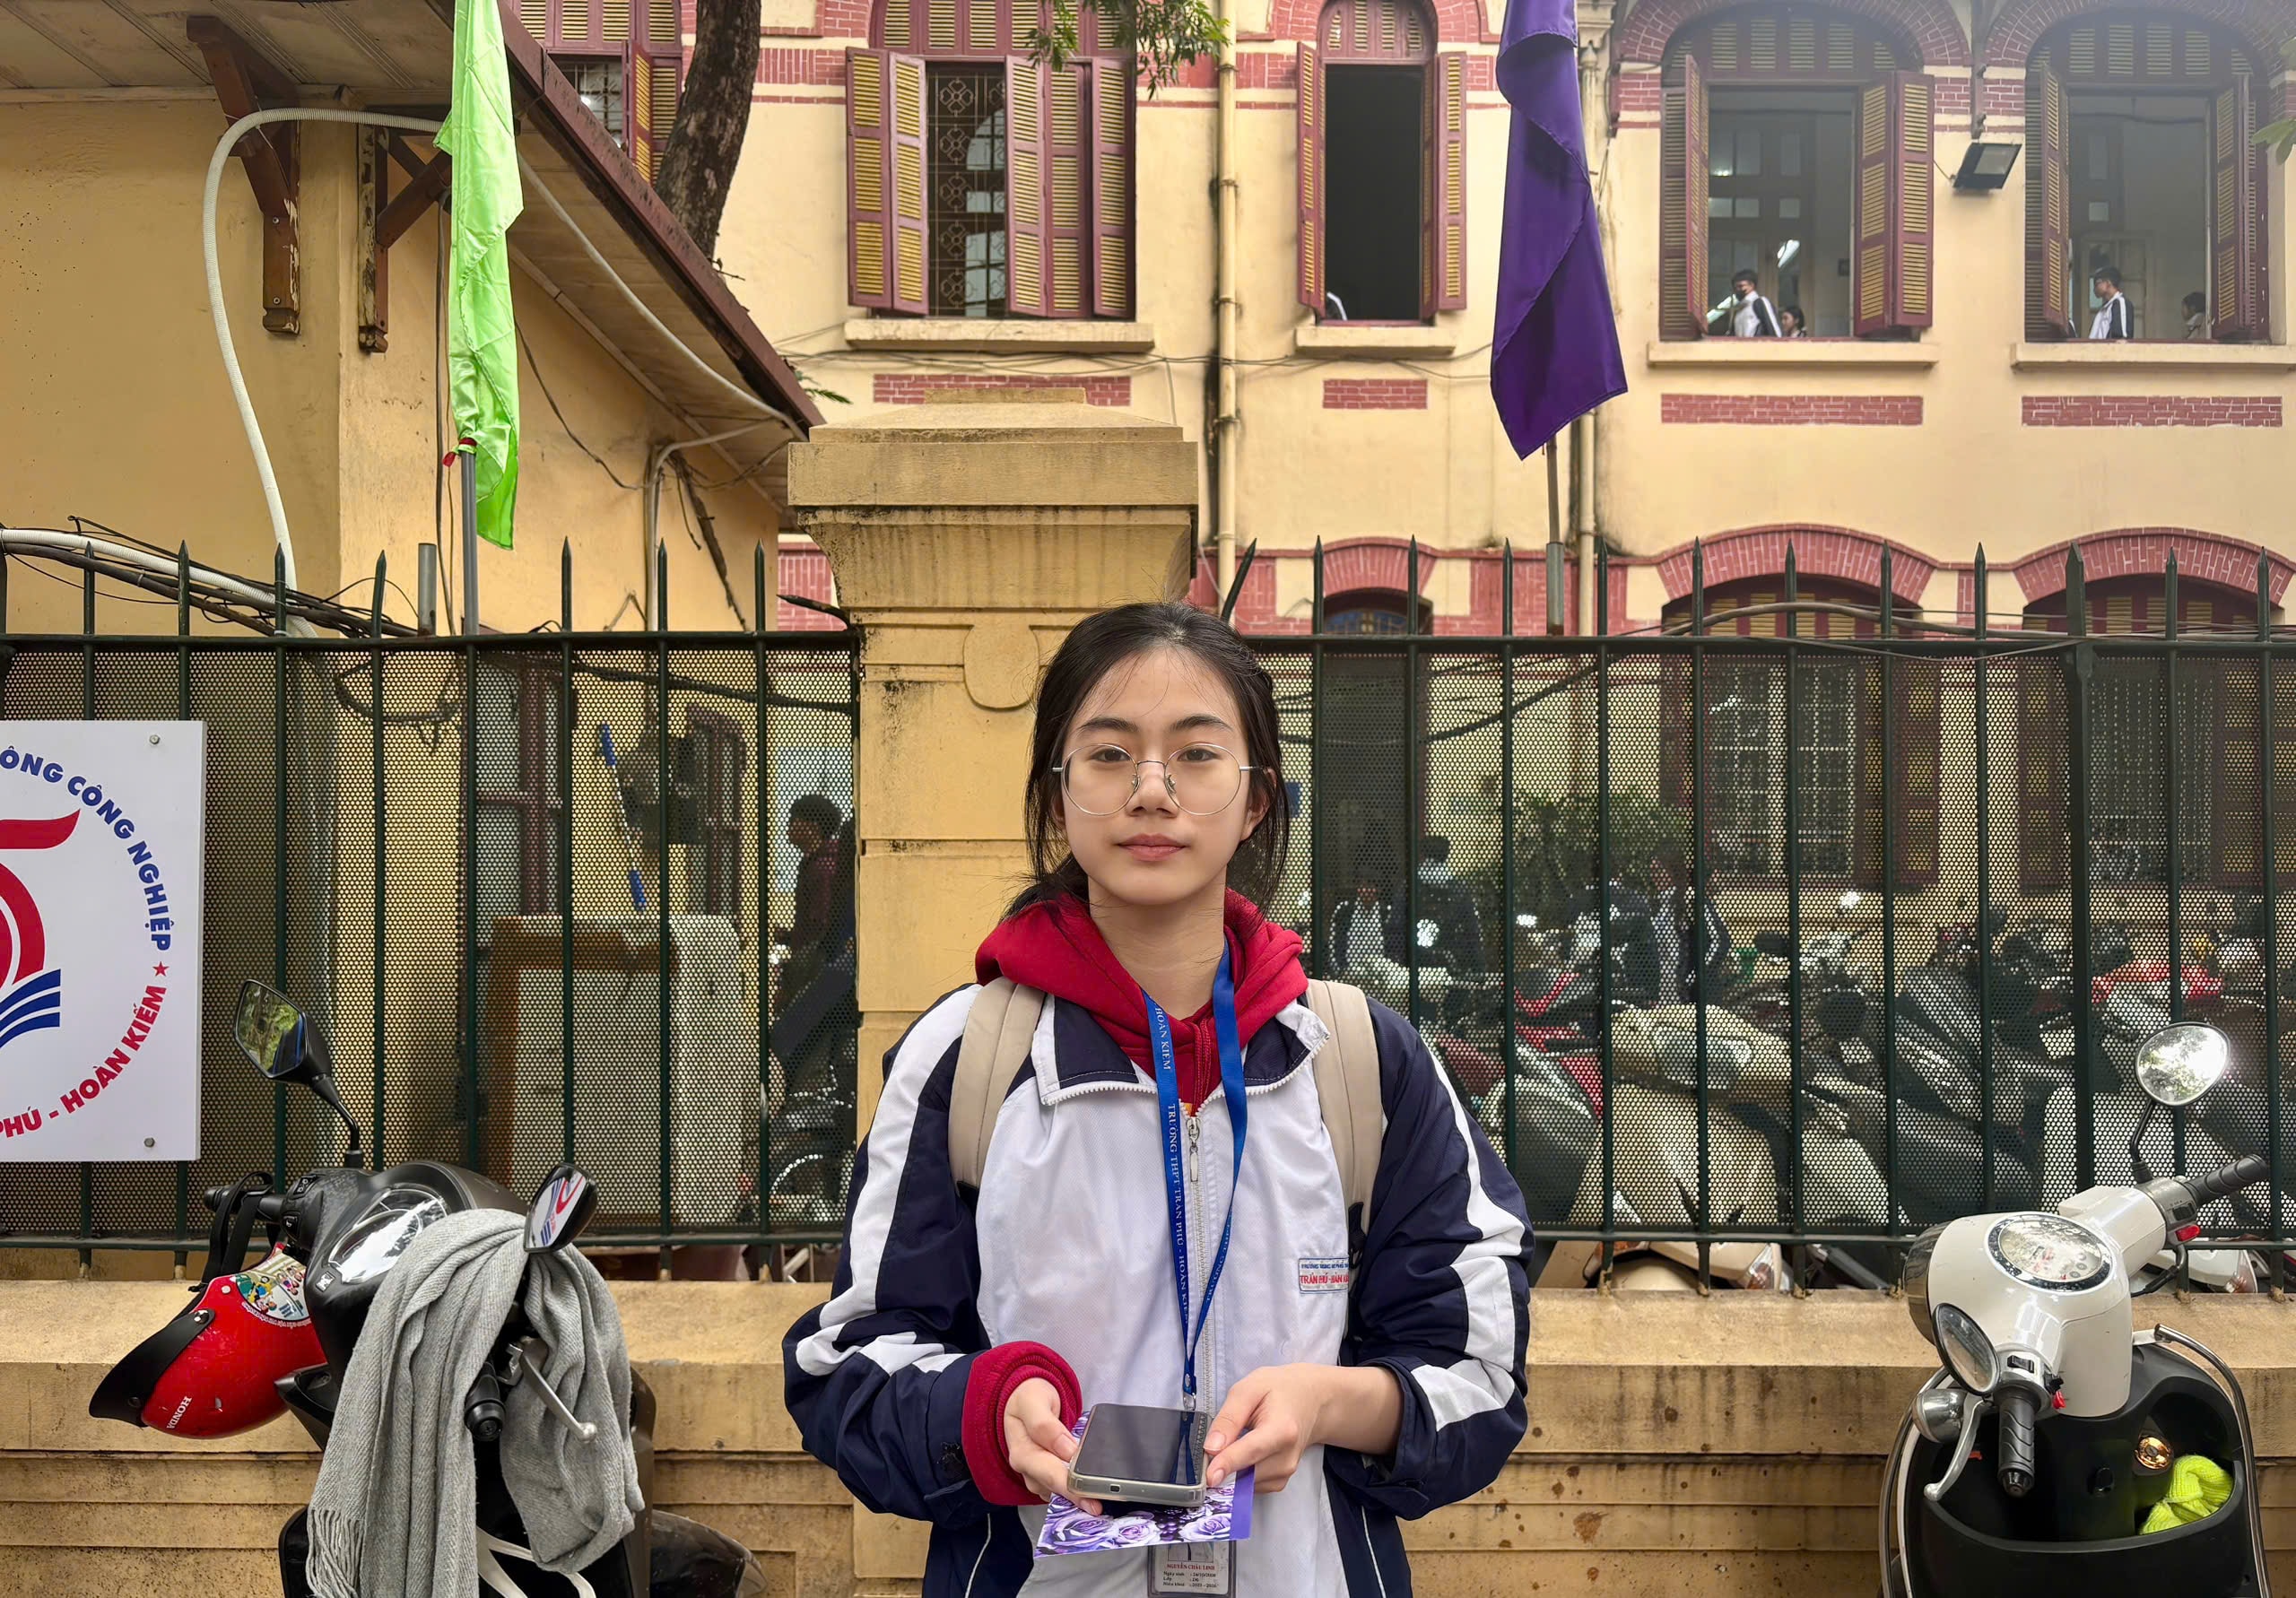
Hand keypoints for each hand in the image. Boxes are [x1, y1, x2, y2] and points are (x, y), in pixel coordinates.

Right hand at [1003, 1377, 1097, 1513]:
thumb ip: (1046, 1425)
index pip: (1049, 1471)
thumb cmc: (1028, 1398)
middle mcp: (1027, 1469)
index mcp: (1022, 1451)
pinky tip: (1090, 1493)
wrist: (1022, 1398)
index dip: (1071, 1485)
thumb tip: (1067, 1451)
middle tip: (1099, 1507)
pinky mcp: (1044, 1478)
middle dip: (1078, 1498)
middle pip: (1054, 1487)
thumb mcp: (1033, 1402)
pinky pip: (1060, 1489)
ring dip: (1077, 1498)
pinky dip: (1075, 1492)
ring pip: (1057, 1492)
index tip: (1092, 1492)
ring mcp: (1035, 1476)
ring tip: (1100, 1502)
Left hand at [1201, 1365, 1332, 1493]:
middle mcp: (1287, 1457)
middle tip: (1210, 1447)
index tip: (1209, 1476)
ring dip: (1230, 1469)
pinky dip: (1240, 1473)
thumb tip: (1211, 1447)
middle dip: (1222, 1465)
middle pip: (1246, 1472)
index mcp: (1282, 1430)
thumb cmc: (1279, 1390)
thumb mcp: (1249, 1389)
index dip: (1227, 1464)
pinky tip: (1243, 1452)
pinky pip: (1250, 1485)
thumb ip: (1229, 1418)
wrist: (1310, 1401)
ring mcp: (1286, 1472)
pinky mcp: (1280, 1481)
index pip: (1251, 1452)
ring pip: (1245, 1482)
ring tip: (1233, 1442)